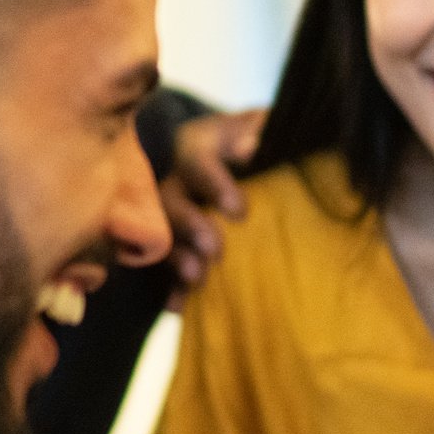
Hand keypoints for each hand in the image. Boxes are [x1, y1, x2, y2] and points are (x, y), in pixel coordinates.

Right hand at [163, 108, 264, 288]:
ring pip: (162, 231)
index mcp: (203, 143)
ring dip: (177, 255)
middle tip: (215, 250)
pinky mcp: (180, 240)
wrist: (261, 154)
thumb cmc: (269, 137)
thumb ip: (264, 131)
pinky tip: (178, 306)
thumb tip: (250, 147)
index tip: (240, 211)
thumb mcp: (270, 126)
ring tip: (197, 277)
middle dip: (190, 225)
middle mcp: (181, 176)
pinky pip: (167, 264)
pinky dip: (172, 286)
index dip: (213, 183)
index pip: (197, 158)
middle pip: (170, 198)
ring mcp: (176, 209)